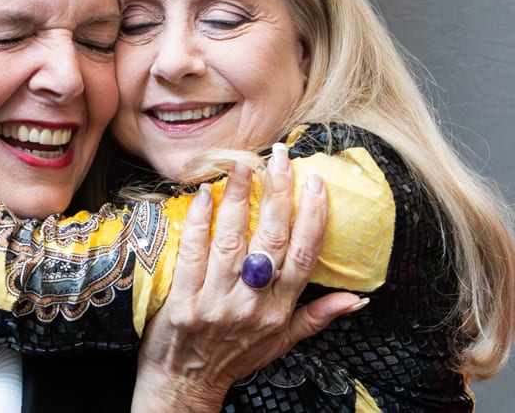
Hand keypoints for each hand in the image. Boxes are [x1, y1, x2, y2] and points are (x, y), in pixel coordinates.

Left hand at [131, 145, 365, 412]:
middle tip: (279, 157)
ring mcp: (216, 303)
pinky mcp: (183, 303)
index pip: (303, 256)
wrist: (184, 385)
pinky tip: (204, 196)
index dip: (312, 216)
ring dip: (237, 197)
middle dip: (277, 193)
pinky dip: (199, 222)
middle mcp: (252, 305)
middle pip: (271, 240)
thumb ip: (318, 316)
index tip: (314, 181)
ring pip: (232, 241)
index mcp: (278, 311)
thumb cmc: (234, 358)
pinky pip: (192, 254)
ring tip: (241, 164)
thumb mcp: (282, 343)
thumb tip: (359, 297)